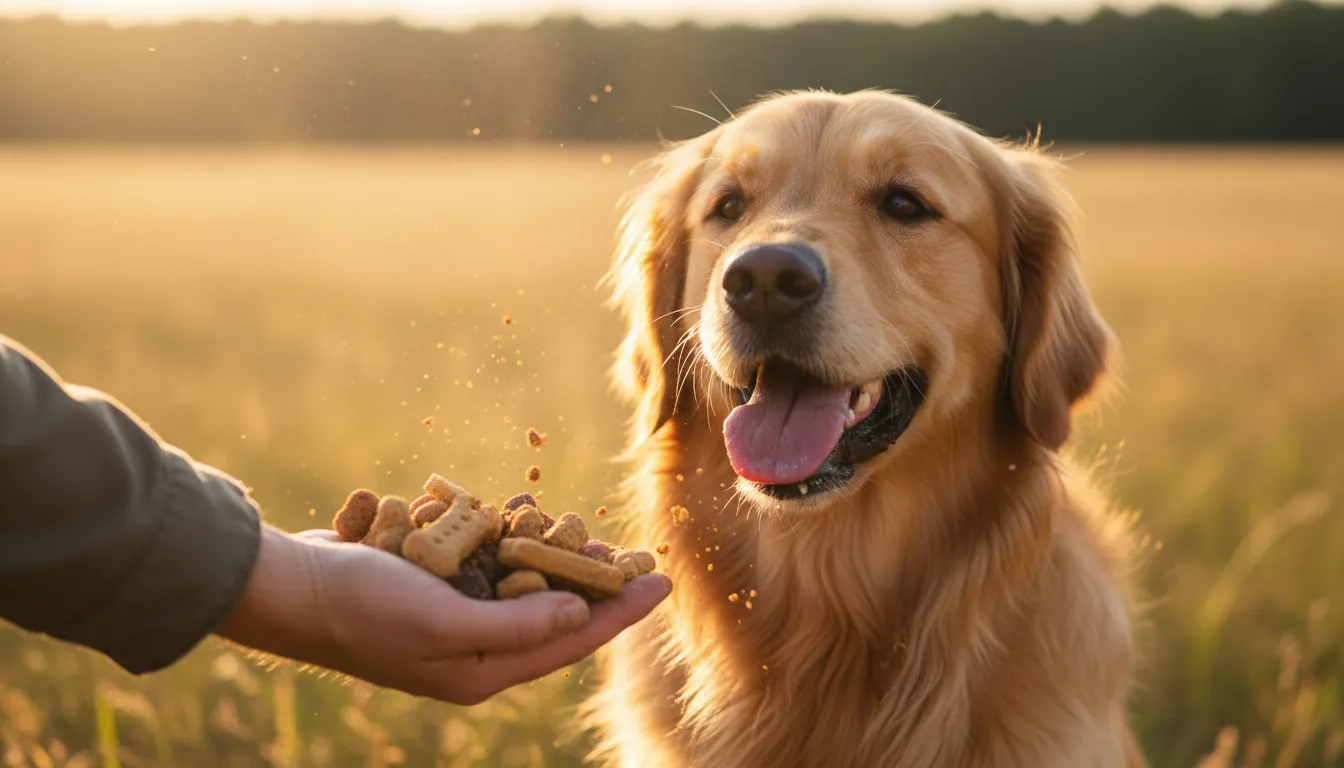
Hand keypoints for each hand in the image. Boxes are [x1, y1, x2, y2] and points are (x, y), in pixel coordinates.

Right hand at [215, 525, 671, 704]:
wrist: (287, 586)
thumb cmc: (362, 607)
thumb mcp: (443, 622)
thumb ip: (517, 624)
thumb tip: (579, 611)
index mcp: (481, 672)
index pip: (570, 640)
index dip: (620, 610)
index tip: (662, 580)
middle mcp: (470, 650)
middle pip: (551, 613)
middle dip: (593, 582)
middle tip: (632, 551)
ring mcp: (448, 618)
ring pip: (518, 586)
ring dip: (551, 556)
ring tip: (585, 530)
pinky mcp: (428, 587)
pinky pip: (481, 564)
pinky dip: (504, 539)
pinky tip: (520, 512)